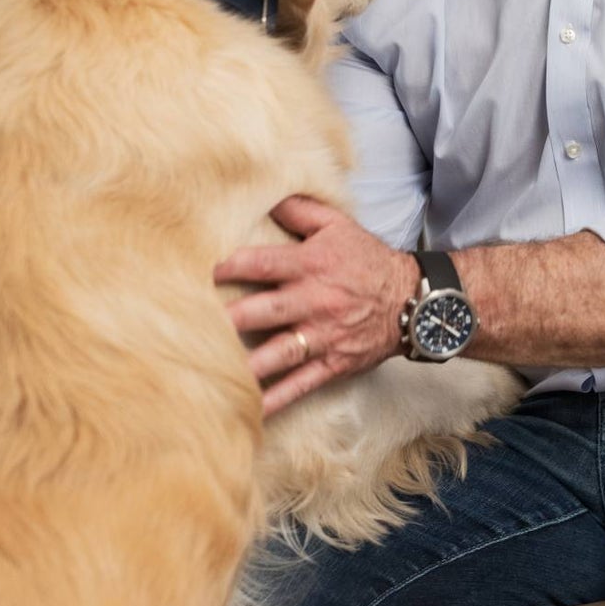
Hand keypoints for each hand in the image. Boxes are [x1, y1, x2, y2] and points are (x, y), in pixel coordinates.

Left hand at [214, 195, 417, 414]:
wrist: (414, 300)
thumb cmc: (368, 260)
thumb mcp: (338, 225)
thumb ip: (298, 210)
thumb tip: (262, 193)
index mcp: (311, 264)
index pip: (262, 264)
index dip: (229, 267)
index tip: (198, 272)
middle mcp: (315, 300)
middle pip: (265, 310)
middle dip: (230, 319)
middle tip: (191, 326)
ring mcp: (324, 335)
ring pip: (280, 352)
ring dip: (248, 365)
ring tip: (215, 373)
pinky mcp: (333, 363)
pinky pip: (301, 384)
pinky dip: (277, 399)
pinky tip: (251, 412)